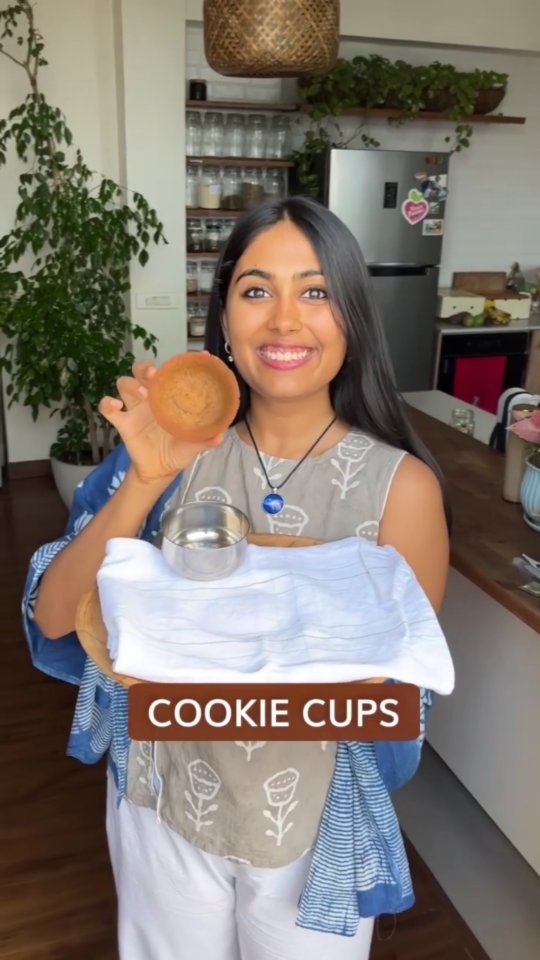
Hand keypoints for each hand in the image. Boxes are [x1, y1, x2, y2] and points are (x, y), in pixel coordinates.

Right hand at [98, 358, 224, 484]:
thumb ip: (206, 440)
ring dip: (131, 384)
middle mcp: (151, 398)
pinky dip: (107, 403)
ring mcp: (135, 409)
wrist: (160, 471)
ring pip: (124, 383)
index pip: (170, 373)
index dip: (179, 363)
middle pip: (141, 371)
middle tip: (153, 374)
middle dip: (145, 368)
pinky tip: (116, 406)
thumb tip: (221, 436)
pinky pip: (107, 407)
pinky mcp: (122, 422)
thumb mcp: (195, 446)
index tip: (194, 357)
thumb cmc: (178, 451)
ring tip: (143, 395)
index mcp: (169, 399)